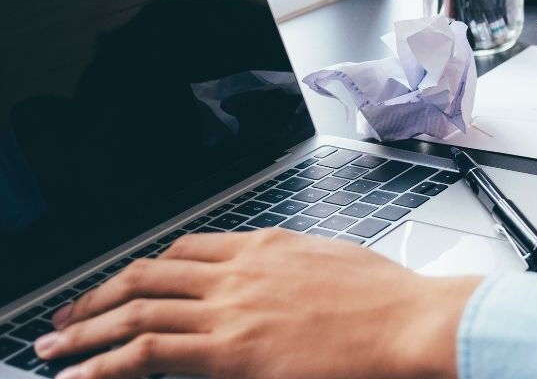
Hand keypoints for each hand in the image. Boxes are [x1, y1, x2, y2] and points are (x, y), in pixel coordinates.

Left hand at [35, 229, 481, 378]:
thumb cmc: (389, 299)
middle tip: (70, 313)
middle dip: (99, 294)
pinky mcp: (231, 349)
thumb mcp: (334, 264)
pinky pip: (151, 350)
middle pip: (149, 273)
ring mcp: (232, 307)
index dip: (146, 268)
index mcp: (266, 245)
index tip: (127, 283)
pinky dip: (106, 362)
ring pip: (137, 308)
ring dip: (86, 327)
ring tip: (54, 344)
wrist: (409, 320)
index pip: (187, 249)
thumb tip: (283, 281)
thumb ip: (295, 268)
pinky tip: (82, 373)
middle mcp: (239, 270)